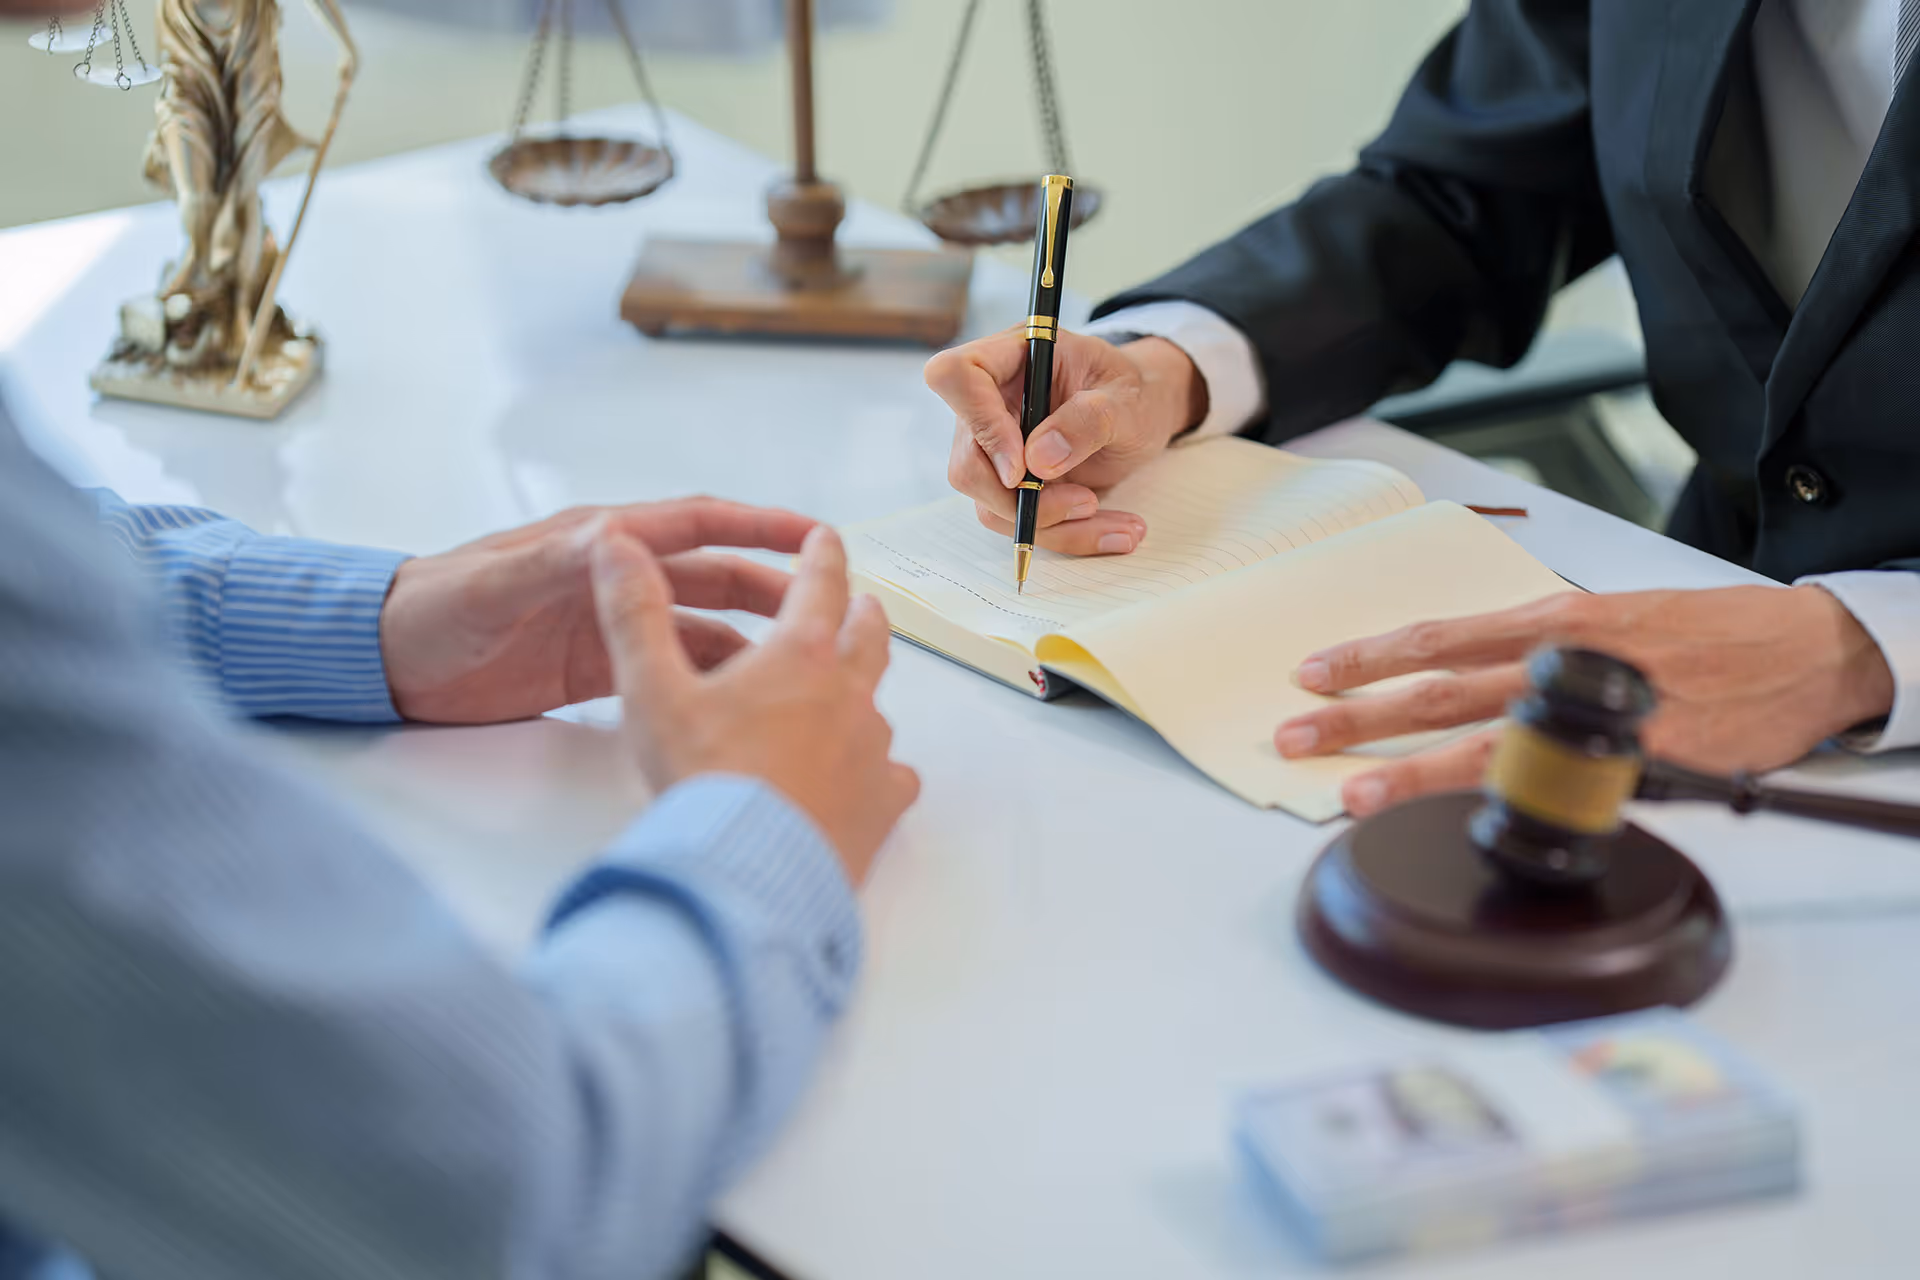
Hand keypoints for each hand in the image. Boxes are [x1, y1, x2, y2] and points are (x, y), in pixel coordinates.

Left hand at [380, 499, 815, 723]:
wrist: (384, 665)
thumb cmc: (430, 610)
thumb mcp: (498, 582)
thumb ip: (561, 561)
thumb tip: (624, 538)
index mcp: (598, 541)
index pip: (696, 523)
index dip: (757, 524)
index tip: (812, 534)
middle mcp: (614, 578)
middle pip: (714, 577)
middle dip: (772, 589)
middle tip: (825, 611)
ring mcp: (608, 624)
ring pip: (699, 628)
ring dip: (748, 641)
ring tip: (795, 665)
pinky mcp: (596, 668)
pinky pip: (669, 669)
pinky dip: (706, 680)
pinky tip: (736, 701)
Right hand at [592, 524, 919, 881]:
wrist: (747, 872)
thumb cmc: (702, 779)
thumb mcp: (651, 690)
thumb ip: (634, 613)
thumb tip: (616, 545)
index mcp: (798, 654)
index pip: (819, 583)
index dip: (820, 554)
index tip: (823, 538)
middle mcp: (848, 693)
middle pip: (868, 636)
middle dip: (860, 613)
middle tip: (858, 603)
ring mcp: (872, 748)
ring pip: (878, 704)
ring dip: (863, 691)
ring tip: (849, 694)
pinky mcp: (881, 802)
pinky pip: (894, 774)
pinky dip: (880, 767)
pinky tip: (868, 777)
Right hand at [925, 327, 1207, 553]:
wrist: (1144, 415)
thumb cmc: (1134, 393)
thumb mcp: (1126, 400)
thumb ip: (1088, 420)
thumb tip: (1038, 461)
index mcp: (1011, 357)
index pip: (956, 376)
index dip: (979, 423)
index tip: (1023, 466)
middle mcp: (991, 403)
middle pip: (967, 463)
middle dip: (1022, 499)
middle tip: (1085, 502)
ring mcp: (995, 448)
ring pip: (991, 505)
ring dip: (1053, 525)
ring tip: (1120, 524)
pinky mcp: (1010, 485)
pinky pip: (1018, 523)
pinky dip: (1066, 534)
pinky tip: (1112, 530)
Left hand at [1272, 585, 1895, 817]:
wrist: (1803, 650)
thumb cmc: (1705, 633)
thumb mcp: (1611, 617)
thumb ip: (1537, 646)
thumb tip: (1467, 672)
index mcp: (1553, 618)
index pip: (1437, 638)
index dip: (1367, 656)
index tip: (1311, 673)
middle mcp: (1564, 660)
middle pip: (1437, 690)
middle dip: (1357, 716)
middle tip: (1295, 735)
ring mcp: (1596, 717)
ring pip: (1483, 743)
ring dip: (1408, 769)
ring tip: (1350, 792)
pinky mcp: (1635, 765)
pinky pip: (1556, 788)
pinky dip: (1501, 805)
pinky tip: (1461, 823)